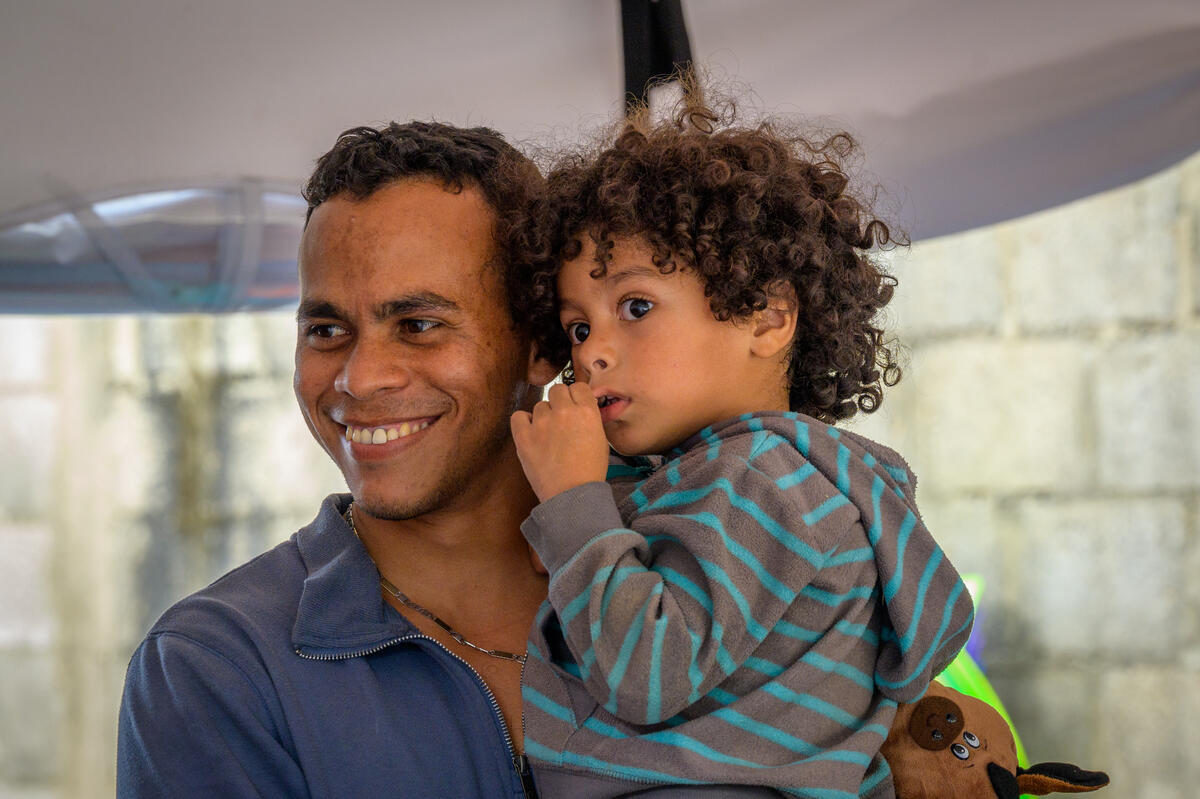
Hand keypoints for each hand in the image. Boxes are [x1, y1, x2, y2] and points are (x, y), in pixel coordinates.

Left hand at [510, 381, 609, 501]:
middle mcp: (564, 412)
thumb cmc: (589, 471)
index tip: (575, 407)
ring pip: (540, 405)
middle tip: (562, 420)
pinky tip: (532, 433)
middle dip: (560, 402)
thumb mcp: (601, 439)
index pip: (579, 387)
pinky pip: (519, 416)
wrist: (572, 495)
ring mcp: (542, 423)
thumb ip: (590, 418)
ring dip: (544, 415)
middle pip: (558, 390)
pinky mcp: (524, 436)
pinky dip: (524, 422)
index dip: (576, 397)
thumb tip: (582, 407)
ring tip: (549, 436)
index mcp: (587, 411)